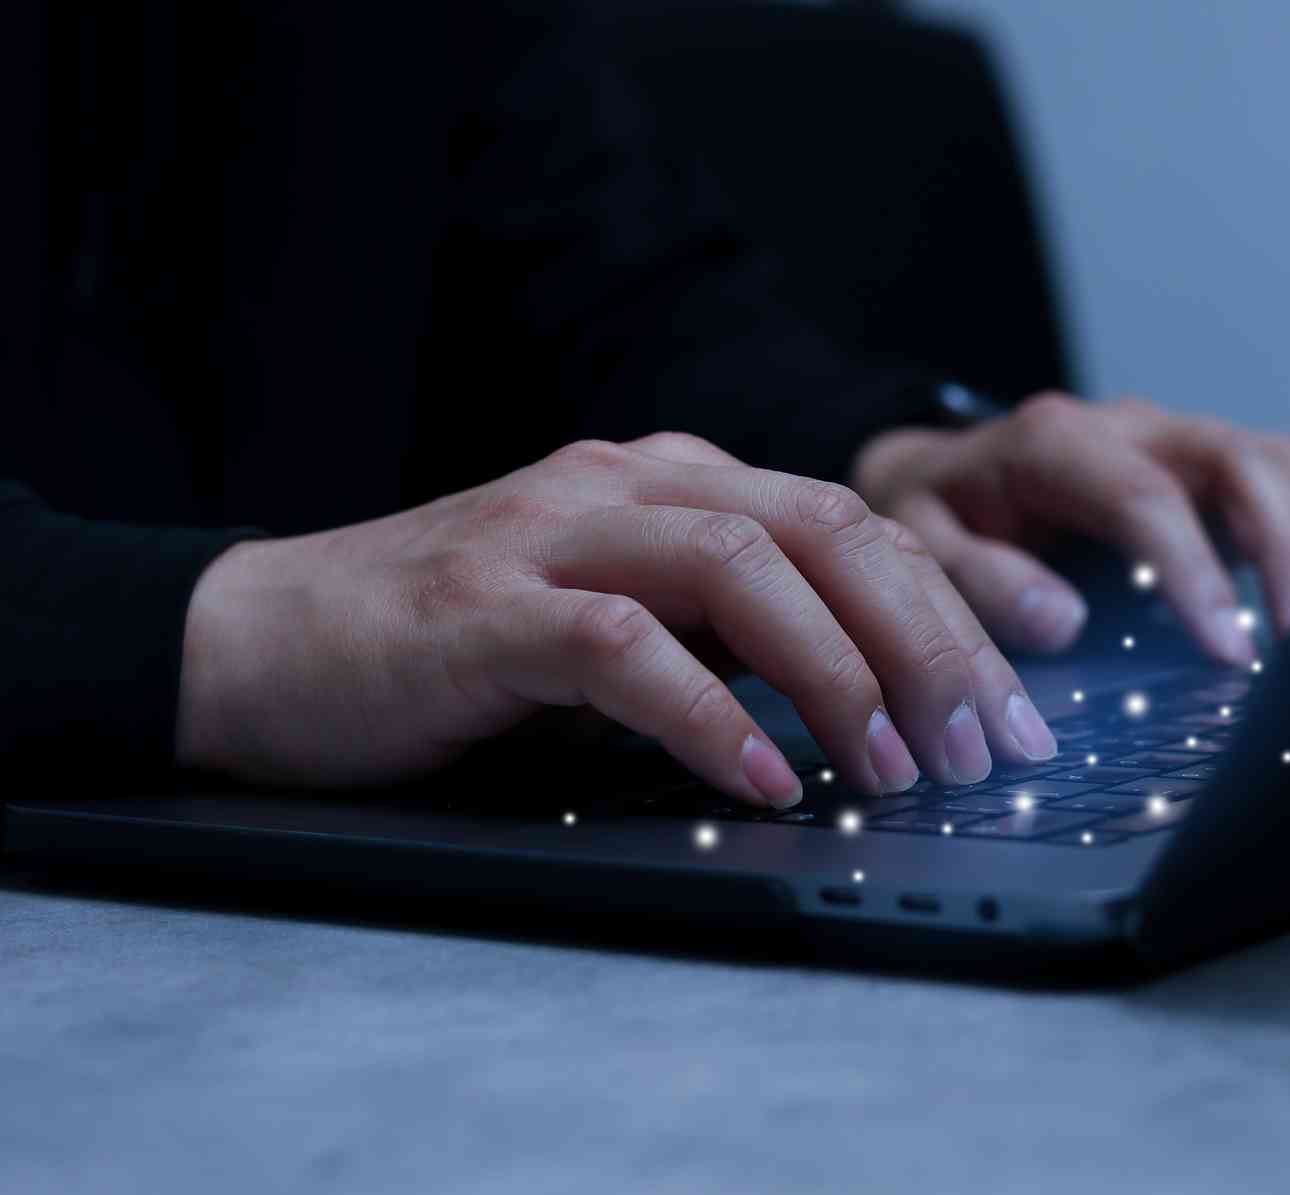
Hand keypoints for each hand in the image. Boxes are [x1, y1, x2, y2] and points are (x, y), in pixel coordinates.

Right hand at [174, 434, 1058, 807]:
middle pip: (827, 532)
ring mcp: (552, 536)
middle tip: (992, 744)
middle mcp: (627, 486)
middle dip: (933, 638)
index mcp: (674, 483)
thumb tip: (870, 704)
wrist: (258, 644)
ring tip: (896, 767)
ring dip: (839, 672)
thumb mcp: (616, 623)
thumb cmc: (449, 651)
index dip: (958, 607)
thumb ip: (725, 633)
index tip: (1031, 696)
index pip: (854, 524)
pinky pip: (624, 648)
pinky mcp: (485, 610)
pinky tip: (763, 775)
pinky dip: (707, 712)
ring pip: (745, 568)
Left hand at [850, 393, 1289, 663]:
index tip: (1230, 650)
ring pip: (1278, 461)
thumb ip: (978, 581)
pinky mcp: (1206, 467)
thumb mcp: (918, 544)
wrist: (934, 471)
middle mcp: (1127, 429)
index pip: (1146, 498)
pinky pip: (1286, 477)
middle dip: (1286, 548)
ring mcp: (1175, 441)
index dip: (1196, 574)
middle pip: (1239, 460)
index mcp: (1052, 442)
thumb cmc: (932, 512)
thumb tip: (1059, 620)